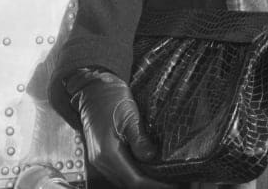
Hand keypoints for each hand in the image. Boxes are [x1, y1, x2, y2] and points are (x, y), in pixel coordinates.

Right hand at [69, 69, 170, 188]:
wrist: (93, 89)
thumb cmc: (110, 98)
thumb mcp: (129, 115)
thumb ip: (139, 139)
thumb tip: (151, 157)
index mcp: (108, 154)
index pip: (134, 180)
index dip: (155, 185)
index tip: (174, 184)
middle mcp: (101, 162)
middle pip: (129, 183)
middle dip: (152, 185)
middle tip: (174, 182)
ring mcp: (100, 160)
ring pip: (124, 179)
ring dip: (144, 180)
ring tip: (165, 178)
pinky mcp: (102, 155)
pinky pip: (120, 171)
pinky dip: (136, 173)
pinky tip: (149, 168)